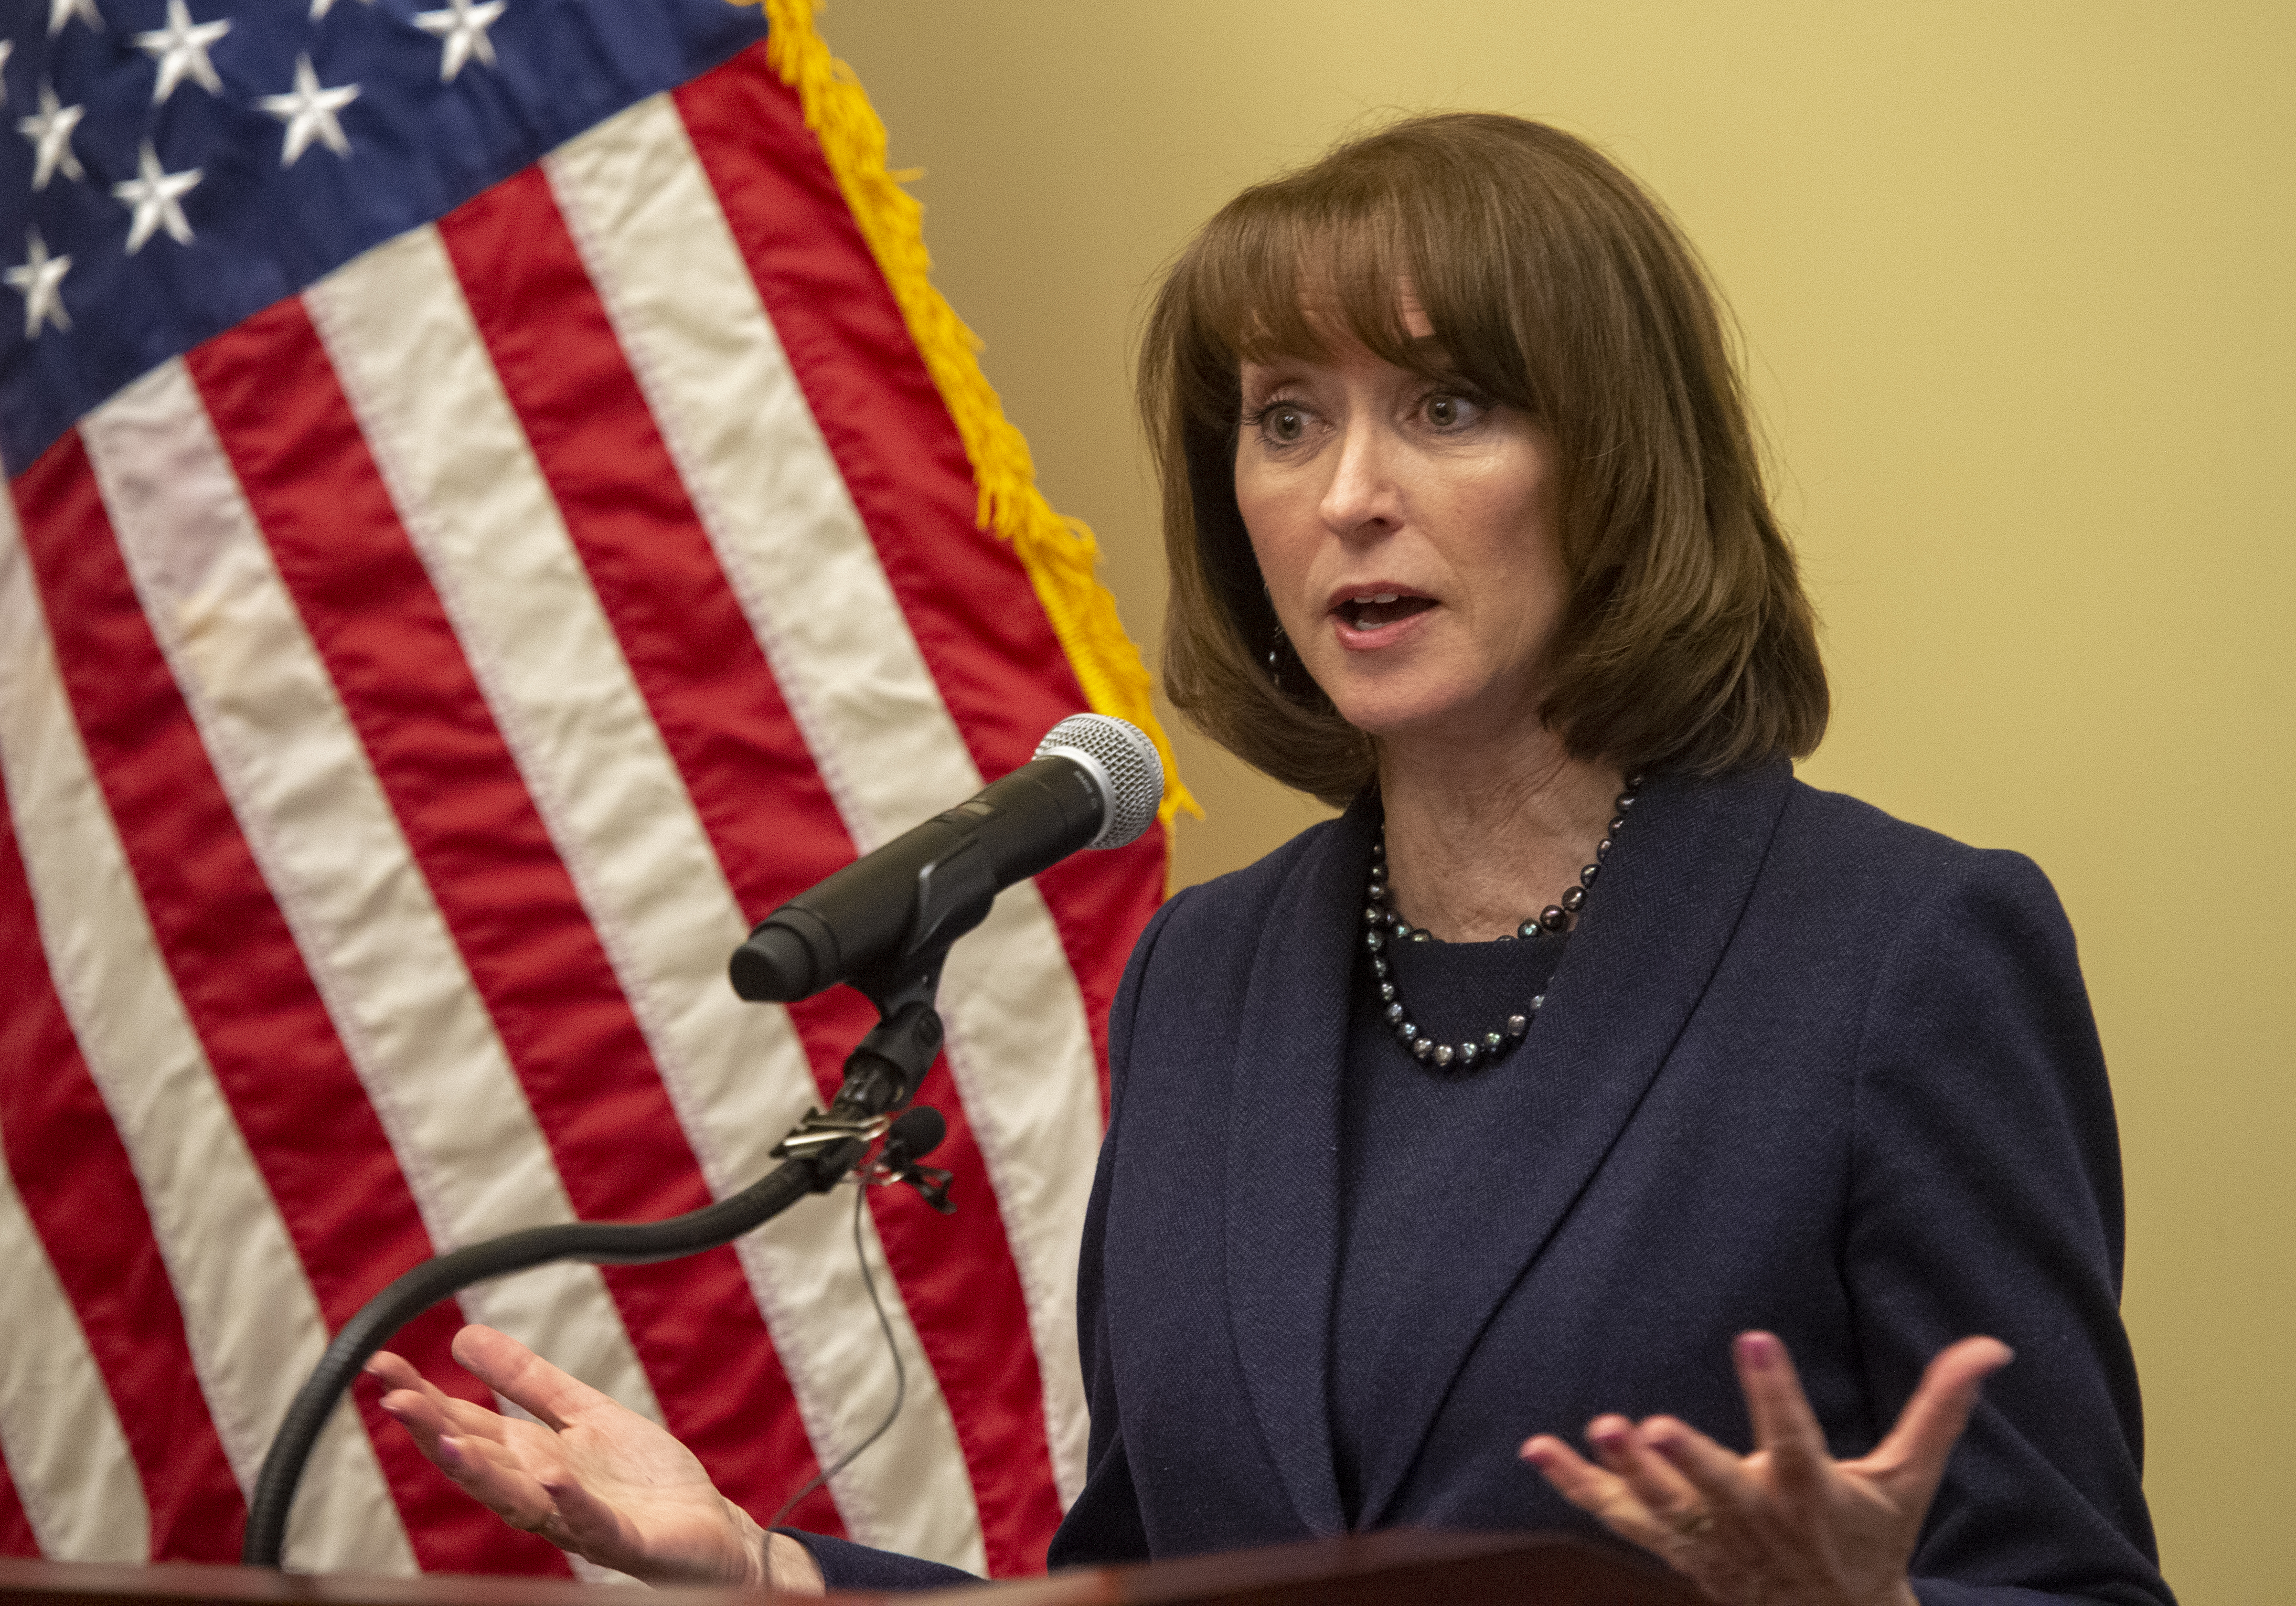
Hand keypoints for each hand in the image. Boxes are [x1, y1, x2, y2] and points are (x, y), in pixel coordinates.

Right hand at [366, 1325, 822, 1593]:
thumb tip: (464, 1336)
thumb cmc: (641, 1481)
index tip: (382, 1365)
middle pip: (479, 1462)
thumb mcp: (582, 1413)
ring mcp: (580, 1519)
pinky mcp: (627, 1540)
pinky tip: (549, 1477)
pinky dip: (569, 1502)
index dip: (423, 1399)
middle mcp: (542, 1494)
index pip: (465, 1427)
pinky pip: (593, 1522)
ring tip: (445, 1438)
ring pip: (520, 1499)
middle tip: (392, 1397)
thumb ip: (528, 1381)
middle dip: (433, 1432)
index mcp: (530, 1460)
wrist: (706, 1529)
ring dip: (481, 1472)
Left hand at [1520, 1331, 2011, 1605]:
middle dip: (1687, 1461)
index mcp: (1811, 1491)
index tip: (1752, 1337)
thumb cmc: (1871, 1535)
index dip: (1773, 1389)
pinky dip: (1576, 1486)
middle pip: (1716, 1488)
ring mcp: (1709, 1537)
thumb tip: (1992, 1346)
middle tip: (1653, 1426)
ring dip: (1625, 1472)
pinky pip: (1617, 1517)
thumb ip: (1940, 1407)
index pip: (1793, 1435)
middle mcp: (1755, 1516)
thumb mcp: (1908, 1477)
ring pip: (1662, 1506)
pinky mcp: (1674, 1547)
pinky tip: (1537, 1449)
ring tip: (1599, 1429)